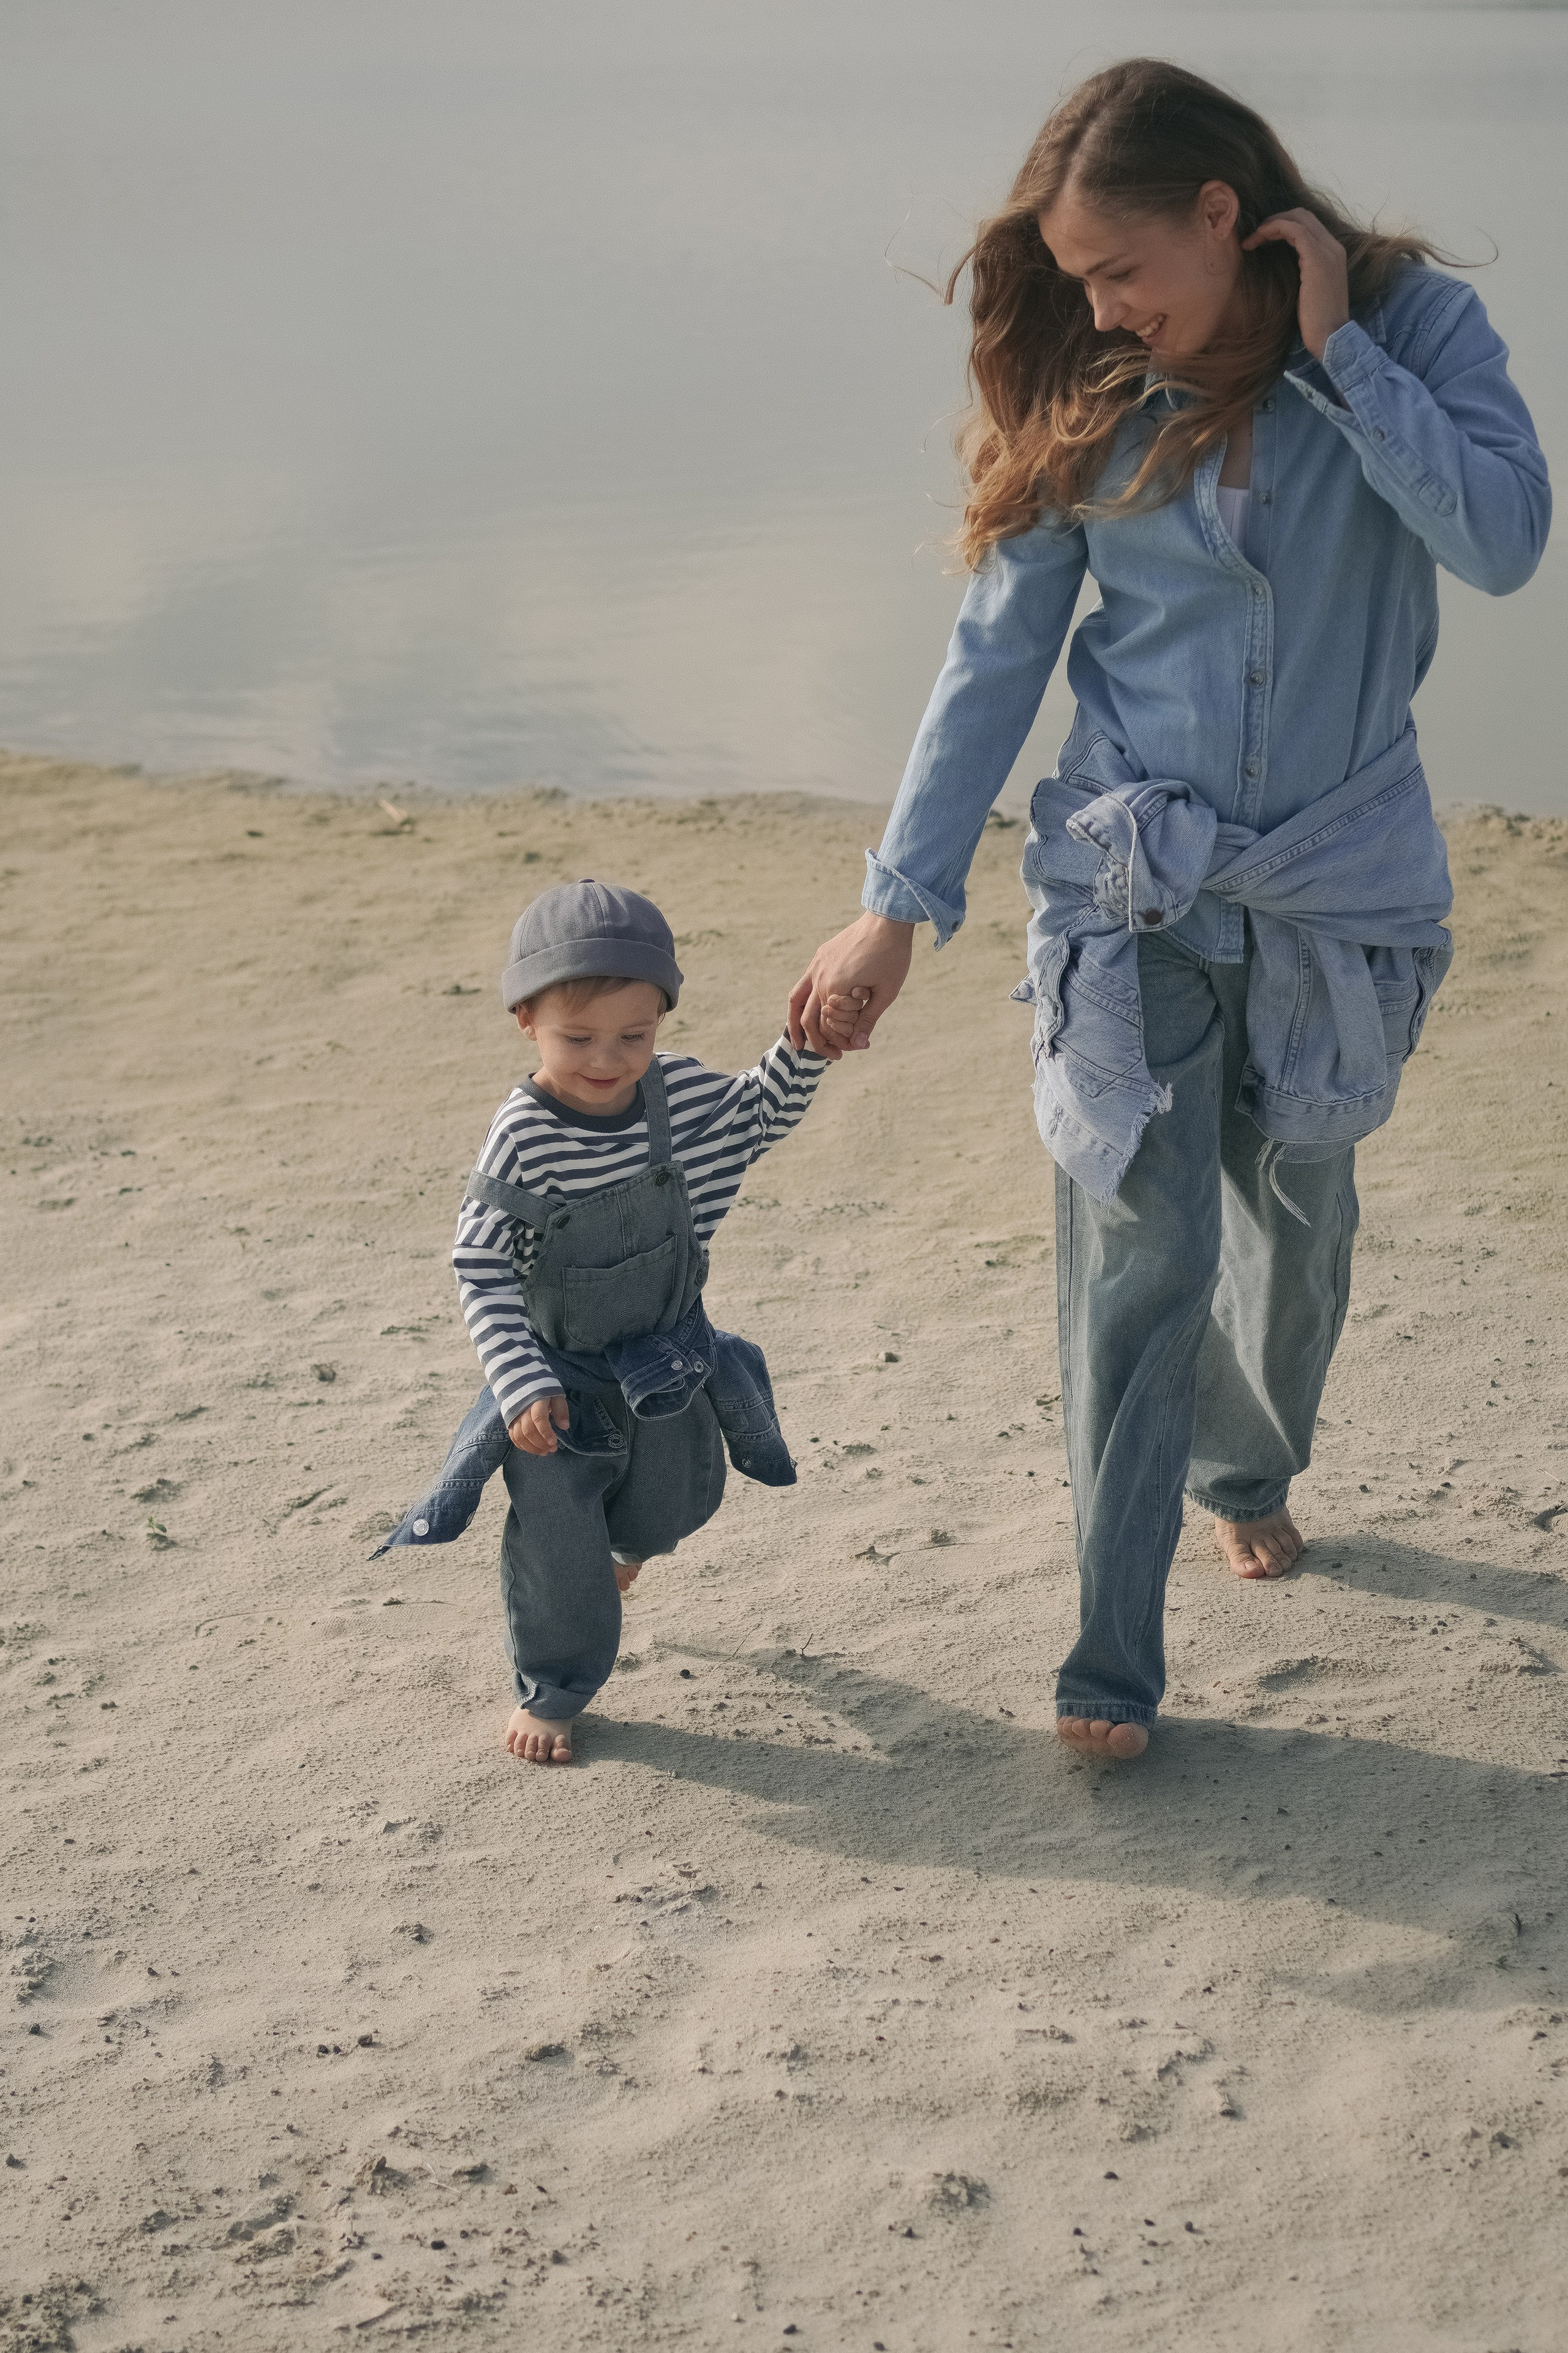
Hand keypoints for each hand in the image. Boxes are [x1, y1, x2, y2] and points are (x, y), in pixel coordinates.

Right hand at [508, 1394, 568, 1455]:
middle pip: (528, 1430)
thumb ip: (560, 1410)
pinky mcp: (511, 1420)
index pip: (538, 1418)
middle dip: (541, 1443)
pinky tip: (533, 1449)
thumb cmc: (544, 1390)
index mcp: (536, 1401)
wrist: (524, 1381)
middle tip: (553, 1449)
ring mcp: (515, 1416)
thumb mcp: (556, 1395)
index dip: (546, 1432)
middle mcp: (523, 1409)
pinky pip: (513, 1436)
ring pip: (520, 1436)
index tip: (554, 1442)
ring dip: (532, 1448)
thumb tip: (564, 1426)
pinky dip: (522, 1446)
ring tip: (545, 1452)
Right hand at [788, 913, 914, 1057]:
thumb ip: (868, 1020)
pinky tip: (808, 1010)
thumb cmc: (892, 957)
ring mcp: (817, 966)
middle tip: (832, 1056)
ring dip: (795, 1025)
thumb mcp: (886, 993)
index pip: (828, 1026)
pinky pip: (803, 984)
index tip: (857, 1048)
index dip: (841, 1041)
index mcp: (835, 989)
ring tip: (799, 1043)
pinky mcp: (820, 956)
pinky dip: (802, 1002)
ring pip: (796, 1001)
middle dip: (818, 1041)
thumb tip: (858, 1045)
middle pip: (808, 1018)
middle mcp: (819, 978)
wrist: (888, 920)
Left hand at [1243, 208, 1348, 359]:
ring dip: (1271, 224)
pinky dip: (1274, 229)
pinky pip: (1294, 230)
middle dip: (1276, 220)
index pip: (1308, 225)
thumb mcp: (1309, 291)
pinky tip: (1258, 239)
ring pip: (1298, 219)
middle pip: (1303, 216)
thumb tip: (1282, 267)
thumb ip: (1303, 273)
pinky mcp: (1317, 259)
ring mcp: (1327, 251)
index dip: (1283, 225)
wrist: (1331, 338)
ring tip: (1252, 239)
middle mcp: (1333, 247)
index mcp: (1333, 253)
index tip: (1261, 239)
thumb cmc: (1317, 323)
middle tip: (1254, 235)